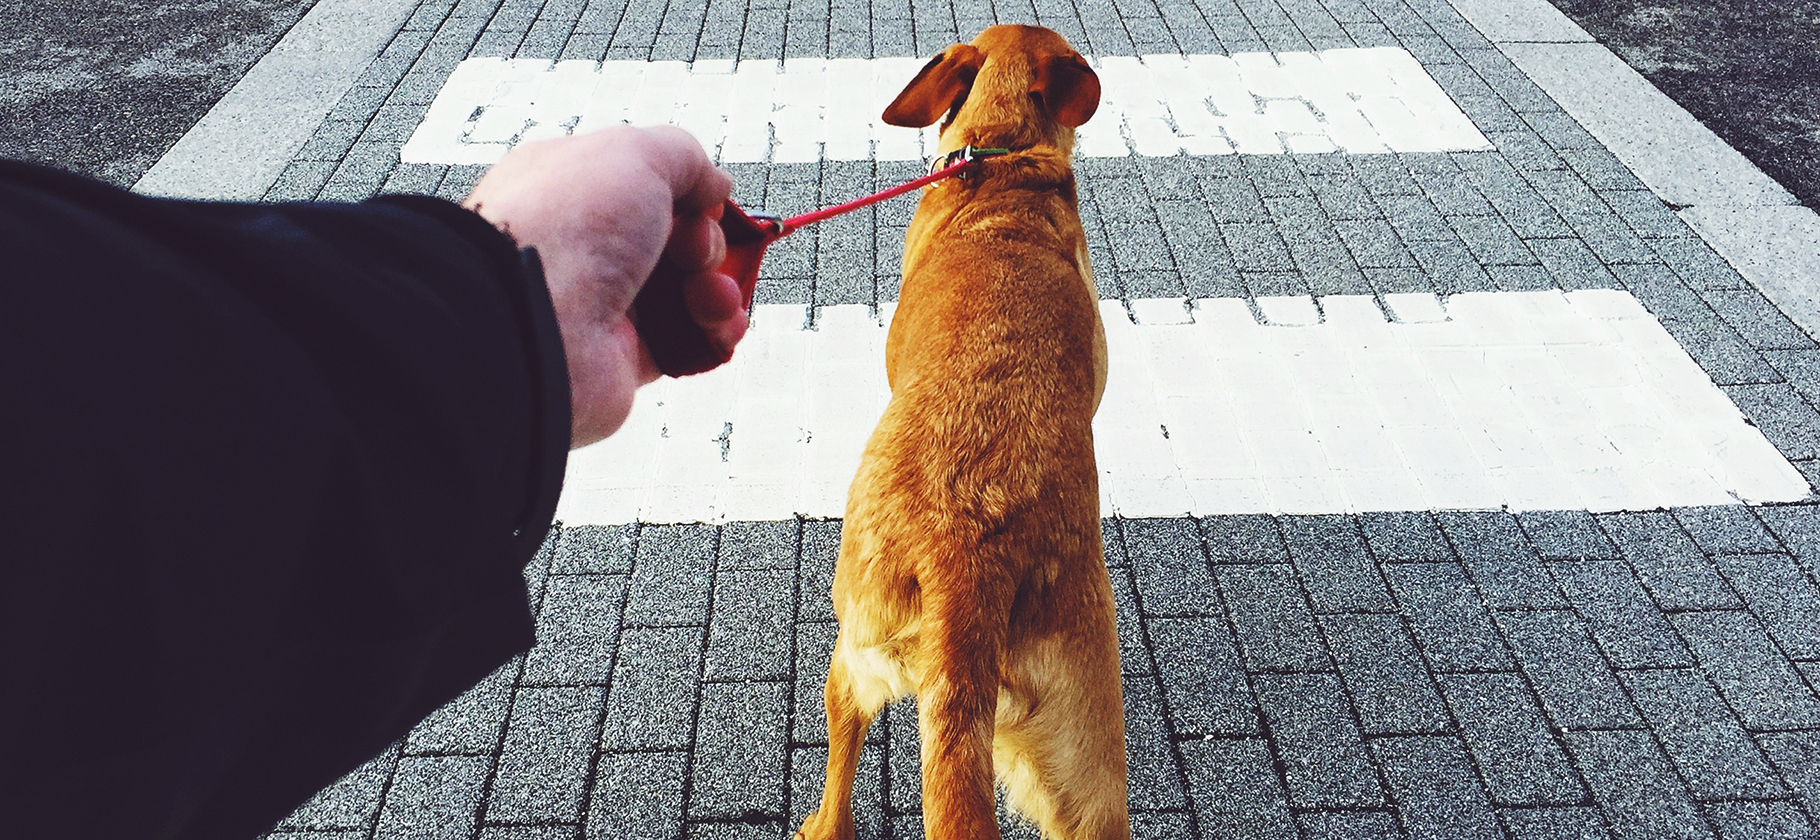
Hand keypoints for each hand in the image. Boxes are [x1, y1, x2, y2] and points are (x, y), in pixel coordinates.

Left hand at [463, 126, 747, 447]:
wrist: (533, 323)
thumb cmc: (565, 229)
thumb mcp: (635, 154)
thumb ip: (684, 156)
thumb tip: (714, 184)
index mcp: (576, 187)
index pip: (647, 185)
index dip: (689, 194)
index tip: (704, 203)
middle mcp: (586, 245)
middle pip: (676, 240)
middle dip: (707, 244)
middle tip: (694, 250)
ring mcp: (603, 302)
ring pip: (687, 292)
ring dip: (719, 290)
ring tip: (711, 296)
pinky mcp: (621, 355)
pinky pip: (685, 343)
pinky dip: (713, 335)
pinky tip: (718, 327)